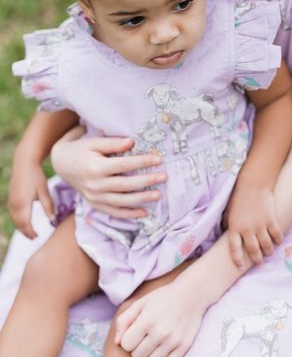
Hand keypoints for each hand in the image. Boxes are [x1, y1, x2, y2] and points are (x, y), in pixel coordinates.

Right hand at [8, 157, 54, 238]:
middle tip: (34, 238)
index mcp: (23, 203)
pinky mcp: (10, 199)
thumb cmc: (36, 176)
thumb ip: (48, 206)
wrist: (23, 164)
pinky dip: (17, 221)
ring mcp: (11, 201)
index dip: (30, 232)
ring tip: (30, 232)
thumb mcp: (44, 191)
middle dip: (25, 232)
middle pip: (18, 223)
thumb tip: (52, 219)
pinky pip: (12, 214)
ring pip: (14, 219)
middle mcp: (14, 204)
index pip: (25, 223)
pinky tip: (23, 222)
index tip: (37, 237)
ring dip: (21, 227)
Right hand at [51, 125, 166, 218]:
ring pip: (121, 201)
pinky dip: (129, 214)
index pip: (123, 165)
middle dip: (146, 182)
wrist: (61, 164)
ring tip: (158, 195)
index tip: (158, 159)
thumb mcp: (93, 142)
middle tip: (164, 177)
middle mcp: (94, 184)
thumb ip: (112, 144)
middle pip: (125, 185)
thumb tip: (132, 142)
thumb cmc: (81, 150)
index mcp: (95, 167)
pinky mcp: (94, 204)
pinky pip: (113, 212)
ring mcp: (94, 197)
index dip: (142, 162)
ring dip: (141, 199)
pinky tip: (144, 213)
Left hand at [114, 277, 204, 356]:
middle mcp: (160, 332)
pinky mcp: (185, 346)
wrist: (191, 294)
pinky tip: (166, 346)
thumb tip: (117, 343)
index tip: (135, 333)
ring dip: (151, 354)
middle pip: (137, 356)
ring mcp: (174, 340)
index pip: (126, 345)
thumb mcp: (140, 303)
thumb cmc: (162, 298)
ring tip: (156, 341)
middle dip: (138, 347)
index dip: (128, 339)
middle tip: (146, 337)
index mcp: (147, 320)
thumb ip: (124, 321)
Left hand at [223, 185, 282, 266]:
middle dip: (257, 259)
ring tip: (269, 251)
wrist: (253, 184)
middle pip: (253, 250)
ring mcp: (260, 225)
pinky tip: (278, 241)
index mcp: (234, 227)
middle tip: (259, 262)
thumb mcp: (229, 211)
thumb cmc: (239, 196)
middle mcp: (247, 229)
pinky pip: (276, 235)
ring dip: (268, 251)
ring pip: (267, 245)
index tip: (239, 267)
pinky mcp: (271, 220)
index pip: (234, 249)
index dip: (237, 260)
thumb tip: (225, 231)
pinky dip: (278, 240)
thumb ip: (227, 223)